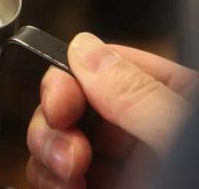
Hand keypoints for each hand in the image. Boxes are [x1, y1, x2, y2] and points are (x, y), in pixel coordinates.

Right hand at [26, 33, 198, 188]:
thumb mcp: (178, 137)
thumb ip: (136, 93)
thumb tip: (85, 49)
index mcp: (170, 97)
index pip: (105, 63)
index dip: (71, 77)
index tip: (59, 103)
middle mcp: (140, 127)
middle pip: (69, 100)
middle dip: (54, 122)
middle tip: (69, 151)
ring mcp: (119, 163)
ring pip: (53, 136)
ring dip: (47, 153)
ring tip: (69, 177)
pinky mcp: (95, 188)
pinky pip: (52, 173)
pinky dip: (45, 179)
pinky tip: (64, 188)